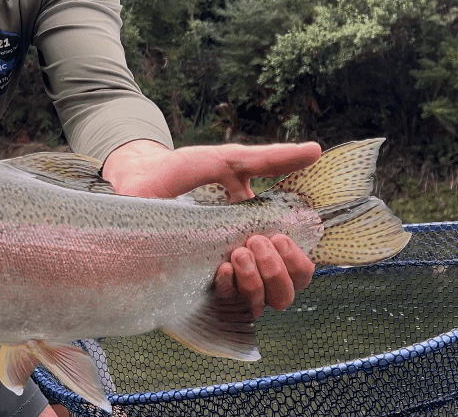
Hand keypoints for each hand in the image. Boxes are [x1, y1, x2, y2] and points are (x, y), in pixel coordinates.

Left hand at [103, 140, 321, 315]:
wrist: (140, 179)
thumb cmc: (183, 171)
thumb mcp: (229, 162)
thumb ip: (270, 161)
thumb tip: (316, 150)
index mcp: (259, 239)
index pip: (298, 271)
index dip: (298, 262)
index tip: (278, 236)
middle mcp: (245, 266)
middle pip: (286, 295)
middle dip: (280, 272)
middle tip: (255, 242)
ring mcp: (221, 279)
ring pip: (260, 306)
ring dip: (258, 282)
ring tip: (238, 252)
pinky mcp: (194, 288)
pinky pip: (226, 308)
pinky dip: (231, 289)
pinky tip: (221, 267)